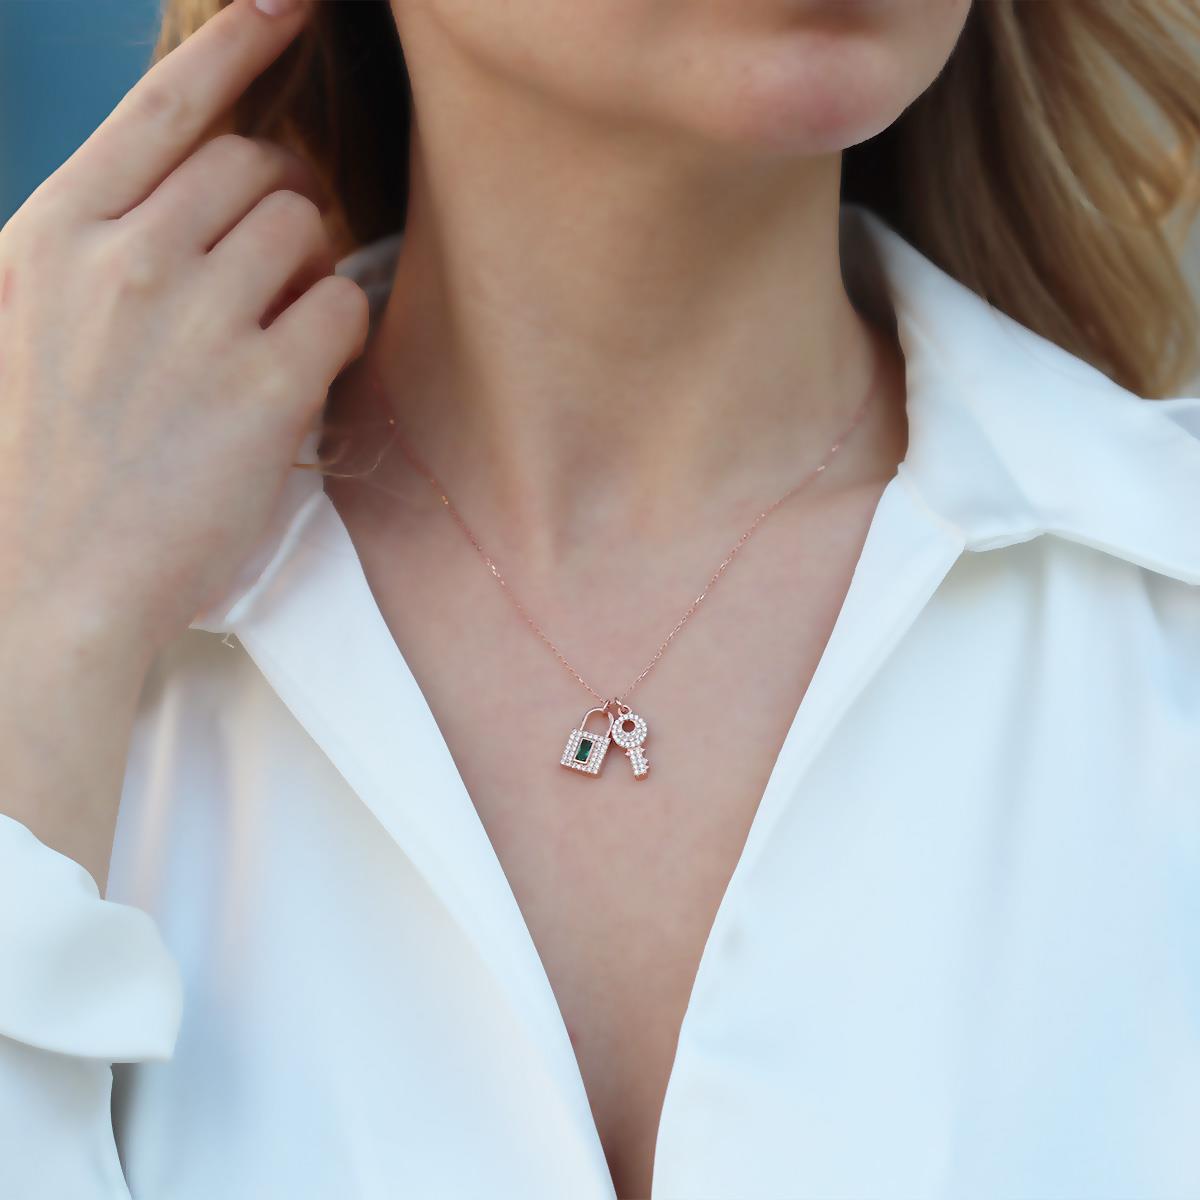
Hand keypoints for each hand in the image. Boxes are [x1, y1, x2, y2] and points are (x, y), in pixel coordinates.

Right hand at [0, 0, 369, 661]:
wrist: (46, 585)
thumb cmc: (41, 460)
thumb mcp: (31, 320)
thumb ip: (98, 245)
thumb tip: (185, 197)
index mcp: (57, 231)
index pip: (164, 104)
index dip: (239, 43)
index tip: (290, 1)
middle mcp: (126, 257)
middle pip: (255, 167)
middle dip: (277, 207)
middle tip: (266, 274)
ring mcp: (197, 319)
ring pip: (306, 229)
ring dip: (307, 270)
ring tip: (270, 336)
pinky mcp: (264, 388)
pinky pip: (341, 307)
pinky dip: (335, 331)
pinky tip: (300, 374)